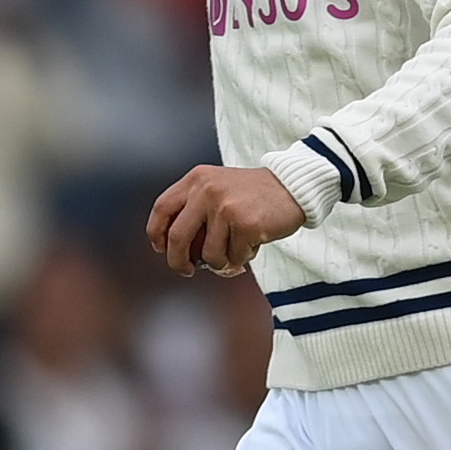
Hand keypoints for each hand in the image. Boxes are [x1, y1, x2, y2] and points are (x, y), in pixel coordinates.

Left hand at [147, 165, 302, 277]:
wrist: (293, 186)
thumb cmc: (255, 193)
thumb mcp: (218, 187)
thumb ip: (196, 207)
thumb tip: (176, 247)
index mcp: (196, 179)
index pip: (162, 208)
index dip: (157, 233)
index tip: (161, 248)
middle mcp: (206, 190)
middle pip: (177, 237)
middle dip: (178, 261)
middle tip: (187, 270)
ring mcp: (225, 207)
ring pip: (208, 254)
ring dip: (221, 262)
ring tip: (235, 250)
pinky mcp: (244, 224)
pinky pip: (233, 257)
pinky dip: (242, 258)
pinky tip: (252, 244)